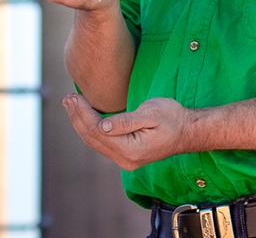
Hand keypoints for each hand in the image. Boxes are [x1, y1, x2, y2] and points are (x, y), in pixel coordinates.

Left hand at [62, 93, 192, 170]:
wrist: (188, 131)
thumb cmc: (172, 117)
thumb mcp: (151, 114)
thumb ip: (126, 121)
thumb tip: (102, 124)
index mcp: (131, 150)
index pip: (98, 131)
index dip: (83, 113)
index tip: (74, 96)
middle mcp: (125, 160)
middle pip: (93, 138)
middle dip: (77, 117)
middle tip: (67, 98)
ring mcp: (125, 159)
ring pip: (95, 142)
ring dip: (81, 123)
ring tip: (70, 105)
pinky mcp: (126, 154)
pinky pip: (102, 142)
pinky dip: (90, 128)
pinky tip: (84, 117)